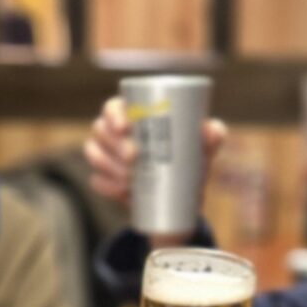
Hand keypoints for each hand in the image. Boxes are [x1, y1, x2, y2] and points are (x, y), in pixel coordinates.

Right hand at [84, 95, 228, 213]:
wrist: (182, 199)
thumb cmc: (190, 162)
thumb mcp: (204, 149)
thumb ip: (213, 135)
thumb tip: (210, 128)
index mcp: (133, 115)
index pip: (113, 107)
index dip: (113, 114)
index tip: (126, 127)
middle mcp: (114, 132)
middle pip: (100, 129)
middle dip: (114, 144)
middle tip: (134, 157)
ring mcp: (106, 156)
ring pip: (93, 154)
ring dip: (109, 165)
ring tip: (132, 178)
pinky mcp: (104, 180)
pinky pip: (96, 181)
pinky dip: (108, 185)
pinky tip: (122, 190)